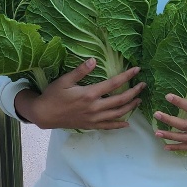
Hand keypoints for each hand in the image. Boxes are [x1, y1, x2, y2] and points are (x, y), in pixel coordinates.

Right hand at [16, 59, 142, 130]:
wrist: (44, 115)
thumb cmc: (53, 95)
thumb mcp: (64, 80)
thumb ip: (80, 71)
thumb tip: (94, 60)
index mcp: (89, 94)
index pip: (113, 84)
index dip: (127, 76)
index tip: (137, 70)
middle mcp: (94, 108)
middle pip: (120, 100)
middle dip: (134, 92)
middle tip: (143, 85)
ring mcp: (93, 118)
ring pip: (117, 114)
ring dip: (130, 107)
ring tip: (138, 100)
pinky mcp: (90, 125)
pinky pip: (108, 127)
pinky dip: (118, 125)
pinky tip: (127, 123)